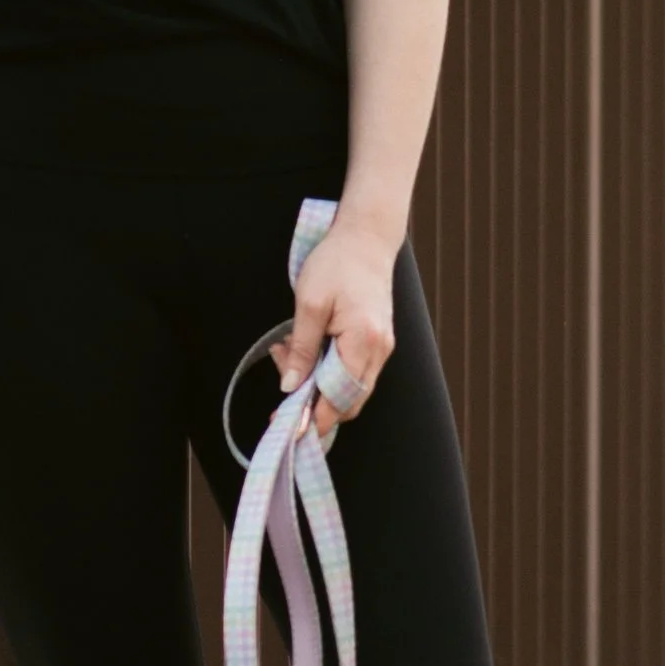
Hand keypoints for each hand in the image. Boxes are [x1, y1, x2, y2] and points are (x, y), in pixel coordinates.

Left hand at [273, 216, 397, 445]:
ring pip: (349, 388)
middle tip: (282, 374)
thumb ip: (302, 349)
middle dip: (312, 400)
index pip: (339, 399)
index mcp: (363, 342)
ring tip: (288, 352)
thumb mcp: (309, 304)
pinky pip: (352, 371)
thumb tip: (290, 386)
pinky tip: (305, 348)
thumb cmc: (336, 263)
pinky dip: (327, 369)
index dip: (313, 419)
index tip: (287, 428)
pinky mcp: (377, 342)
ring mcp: (381, 348)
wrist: (365, 237)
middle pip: (348, 401)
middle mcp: (379, 351)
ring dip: (317, 382)